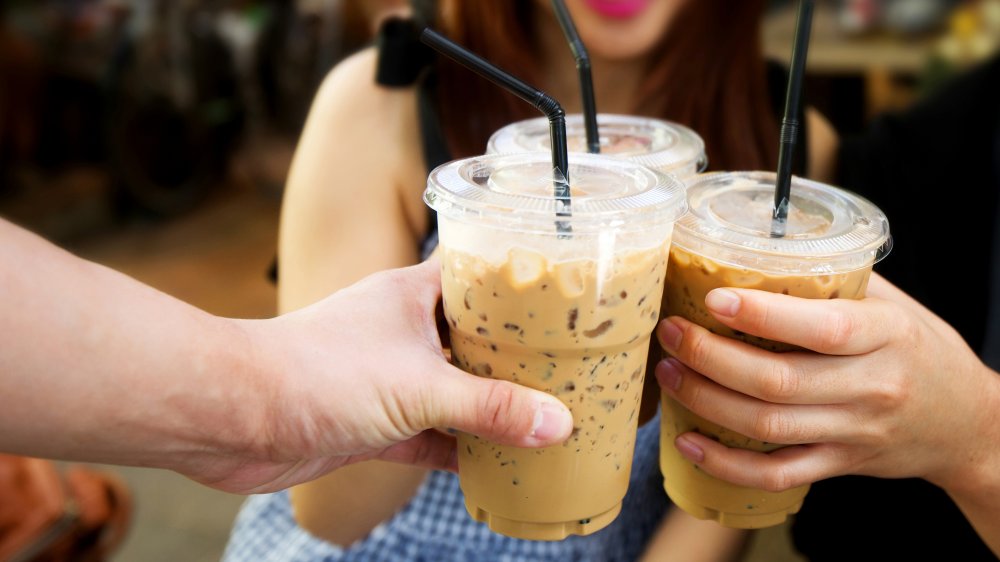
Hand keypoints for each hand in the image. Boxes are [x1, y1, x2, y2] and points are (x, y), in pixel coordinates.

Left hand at [176, 259, 573, 492]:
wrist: (233, 417)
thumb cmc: (315, 372)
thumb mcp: (419, 386)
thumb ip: (489, 406)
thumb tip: (556, 422)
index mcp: (412, 295)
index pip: (476, 274)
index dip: (518, 282)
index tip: (565, 296)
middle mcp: (402, 330)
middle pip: (472, 337)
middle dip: (515, 356)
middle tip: (570, 367)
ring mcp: (387, 377)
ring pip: (453, 389)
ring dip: (490, 406)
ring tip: (546, 417)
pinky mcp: (372, 422)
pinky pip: (430, 433)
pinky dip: (459, 448)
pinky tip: (496, 462)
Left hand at [654, 273, 999, 496]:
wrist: (965, 423)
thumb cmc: (919, 350)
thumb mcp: (893, 306)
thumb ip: (836, 280)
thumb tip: (758, 249)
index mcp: (886, 335)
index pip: (822, 328)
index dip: (763, 316)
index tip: (714, 298)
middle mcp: (871, 387)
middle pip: (780, 381)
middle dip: (711, 358)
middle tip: (671, 333)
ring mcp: (854, 432)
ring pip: (769, 426)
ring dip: (706, 401)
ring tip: (667, 372)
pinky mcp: (839, 465)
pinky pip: (777, 473)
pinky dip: (727, 463)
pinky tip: (689, 442)